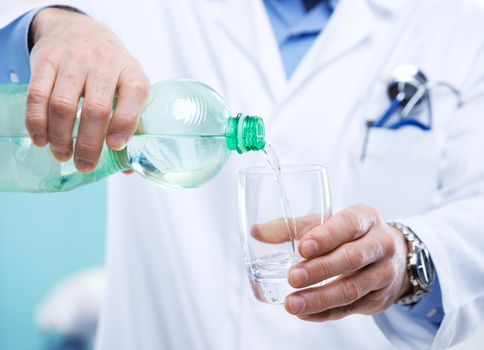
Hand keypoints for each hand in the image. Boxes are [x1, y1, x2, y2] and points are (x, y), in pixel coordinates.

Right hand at [27, 7, 149, 171]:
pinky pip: (37, 95)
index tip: (115, 146)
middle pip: (96, 108)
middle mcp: (104, 63)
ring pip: (63, 105)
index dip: (126, 123)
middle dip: (89, 144)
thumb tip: (126, 167)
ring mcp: (73, 60)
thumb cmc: (111, 71)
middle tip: (85, 165)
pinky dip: (36, 122)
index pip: (135, 94)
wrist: (79, 30)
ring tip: (62, 155)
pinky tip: (41, 139)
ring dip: (60, 137)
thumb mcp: (128, 87)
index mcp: (131, 73)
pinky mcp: (46, 61)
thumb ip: (131, 123)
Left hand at [252, 205, 410, 320]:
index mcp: (366, 218)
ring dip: (320, 298)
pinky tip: (304, 314)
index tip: (303, 248)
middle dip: (320, 270)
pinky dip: (325, 313)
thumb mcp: (327, 223)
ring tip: (293, 303)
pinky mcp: (378, 298)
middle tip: (293, 277)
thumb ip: (292, 227)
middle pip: (352, 258)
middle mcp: (381, 244)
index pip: (348, 225)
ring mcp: (383, 273)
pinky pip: (350, 308)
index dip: (326, 236)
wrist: (392, 257)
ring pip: (352, 288)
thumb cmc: (349, 235)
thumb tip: (257, 232)